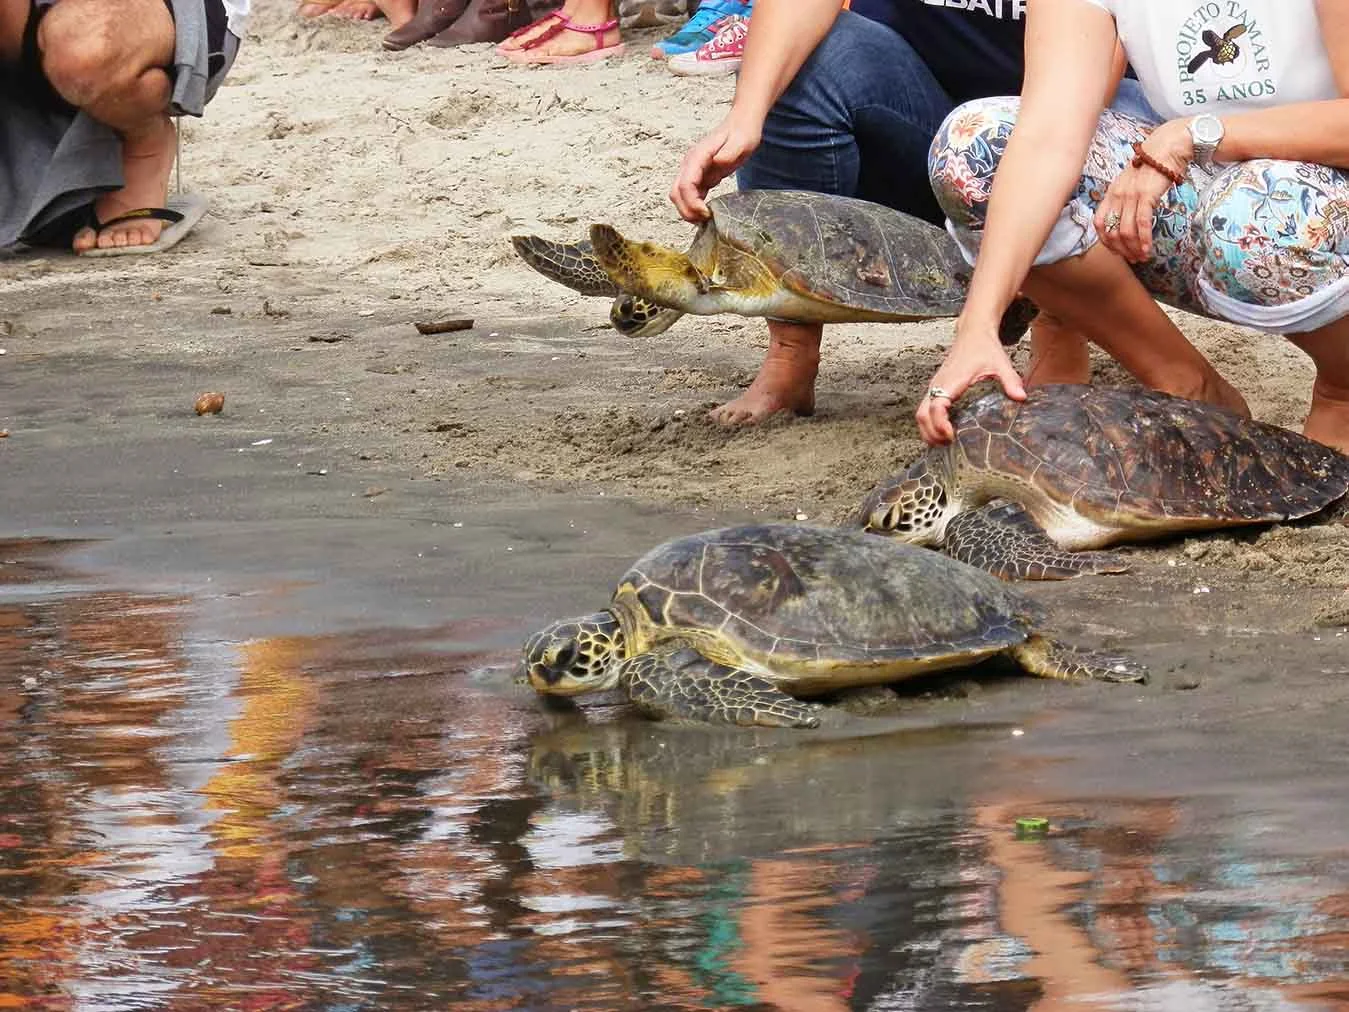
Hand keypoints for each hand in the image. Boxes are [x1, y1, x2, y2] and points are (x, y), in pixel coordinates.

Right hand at [669, 115, 761, 222]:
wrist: (741, 124)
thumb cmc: (742, 133)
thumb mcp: (741, 142)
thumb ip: (729, 152)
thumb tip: (717, 162)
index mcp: (698, 156)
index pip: (685, 184)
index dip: (692, 203)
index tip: (706, 213)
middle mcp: (690, 163)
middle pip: (676, 193)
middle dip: (687, 210)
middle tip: (705, 221)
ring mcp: (692, 170)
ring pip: (679, 196)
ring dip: (688, 210)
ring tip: (705, 220)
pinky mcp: (698, 176)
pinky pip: (689, 195)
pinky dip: (693, 206)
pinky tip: (706, 213)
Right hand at [916, 318, 1026, 444]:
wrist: (972, 334)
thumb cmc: (984, 348)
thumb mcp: (1001, 363)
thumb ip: (1010, 381)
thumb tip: (1021, 398)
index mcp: (951, 381)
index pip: (936, 406)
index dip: (940, 424)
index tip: (951, 436)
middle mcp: (938, 385)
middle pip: (922, 415)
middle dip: (931, 434)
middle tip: (949, 445)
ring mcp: (934, 387)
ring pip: (920, 414)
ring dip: (928, 431)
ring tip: (945, 443)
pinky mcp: (935, 389)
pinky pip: (924, 410)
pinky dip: (929, 425)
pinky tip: (942, 433)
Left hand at [1094, 119, 1192, 262]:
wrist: (1168, 146)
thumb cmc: (1152, 166)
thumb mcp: (1131, 182)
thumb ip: (1125, 200)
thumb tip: (1125, 222)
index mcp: (1110, 193)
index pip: (1099, 224)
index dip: (1106, 242)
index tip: (1118, 251)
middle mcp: (1117, 195)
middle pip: (1112, 232)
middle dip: (1121, 250)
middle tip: (1133, 259)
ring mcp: (1130, 195)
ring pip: (1125, 232)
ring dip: (1133, 248)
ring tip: (1142, 257)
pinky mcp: (1146, 195)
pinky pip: (1142, 223)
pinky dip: (1143, 239)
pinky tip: (1148, 249)